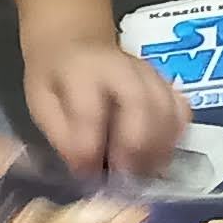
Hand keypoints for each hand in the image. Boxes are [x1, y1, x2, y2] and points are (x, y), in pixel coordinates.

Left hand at [27, 34, 181, 177]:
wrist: (76, 45)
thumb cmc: (56, 78)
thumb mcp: (41, 104)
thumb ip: (61, 135)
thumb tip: (85, 168)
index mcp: (82, 70)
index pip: (89, 110)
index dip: (89, 146)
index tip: (85, 173)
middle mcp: (122, 67)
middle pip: (140, 104)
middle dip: (134, 146)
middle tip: (124, 177)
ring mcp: (150, 74)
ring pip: (166, 109)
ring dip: (157, 147)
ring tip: (141, 173)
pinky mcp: (167, 84)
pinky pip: (181, 111)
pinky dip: (174, 137)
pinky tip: (159, 155)